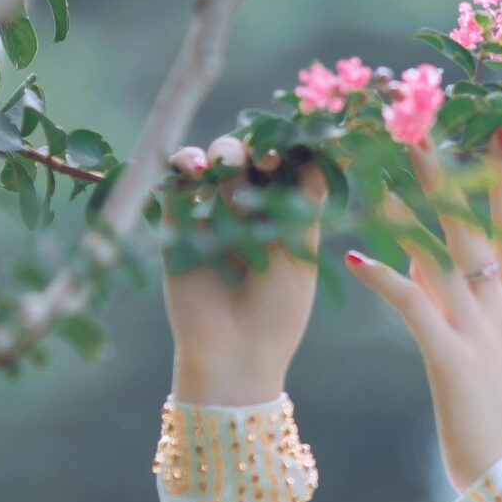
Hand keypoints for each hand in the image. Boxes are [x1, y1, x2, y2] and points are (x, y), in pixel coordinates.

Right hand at [162, 133, 324, 405]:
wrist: (234, 354)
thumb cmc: (279, 309)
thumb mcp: (301, 252)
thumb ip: (305, 200)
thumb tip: (325, 148)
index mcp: (286, 213)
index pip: (288, 163)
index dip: (291, 148)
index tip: (297, 149)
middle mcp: (250, 209)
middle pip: (252, 156)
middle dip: (258, 148)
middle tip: (265, 160)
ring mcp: (213, 214)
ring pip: (217, 162)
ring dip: (224, 153)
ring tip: (227, 167)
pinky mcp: (178, 224)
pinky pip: (175, 183)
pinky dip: (182, 164)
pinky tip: (194, 168)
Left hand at [345, 119, 501, 493]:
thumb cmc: (494, 415)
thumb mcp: (484, 345)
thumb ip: (456, 297)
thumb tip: (421, 252)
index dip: (501, 171)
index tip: (492, 123)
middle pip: (476, 221)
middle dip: (448, 168)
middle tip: (421, 118)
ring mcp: (483, 331)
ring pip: (442, 252)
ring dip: (407, 205)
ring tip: (377, 164)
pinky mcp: (454, 360)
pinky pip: (416, 306)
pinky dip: (385, 277)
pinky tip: (354, 254)